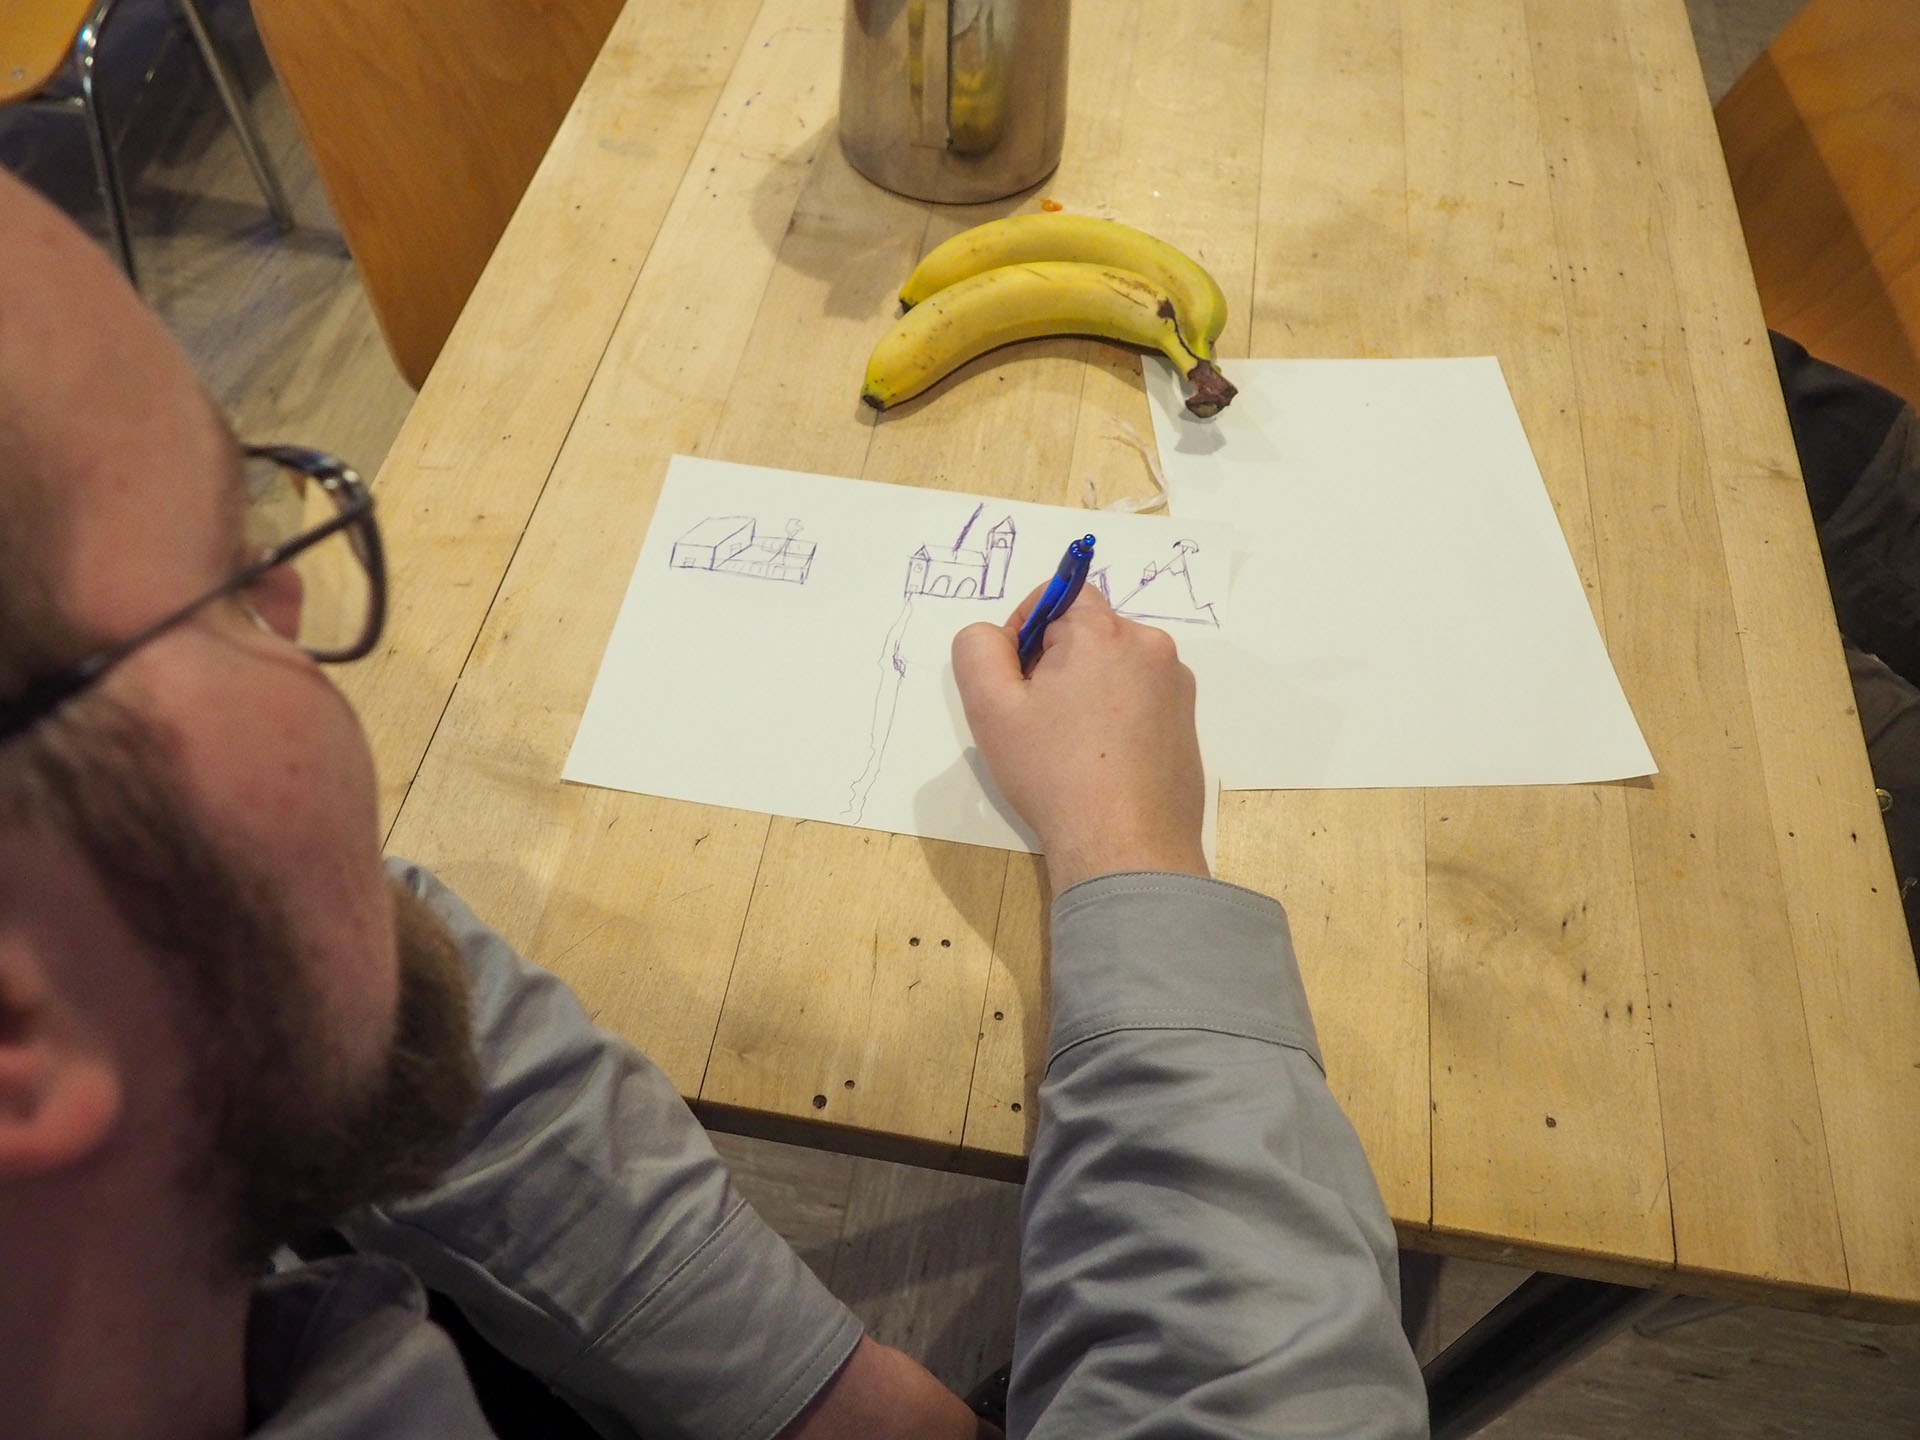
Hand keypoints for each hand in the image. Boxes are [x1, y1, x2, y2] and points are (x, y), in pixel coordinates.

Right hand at [952, 581, 1208, 893]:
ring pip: (1114, 666)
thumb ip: (978, 650)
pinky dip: (1116, 716)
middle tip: (1038, 721)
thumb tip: (993, 635)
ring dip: (1086, 689)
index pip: (1059, 593)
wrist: (1126, 847)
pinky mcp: (1187, 722)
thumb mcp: (991, 709)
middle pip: (1088, 631)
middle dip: (1056, 663)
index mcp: (1104, 632)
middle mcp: (1150, 647)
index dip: (1025, 629)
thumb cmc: (1055, 775)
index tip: (1017, 681)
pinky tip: (1101, 761)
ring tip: (1070, 747)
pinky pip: (1141, 698)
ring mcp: (1176, 686)